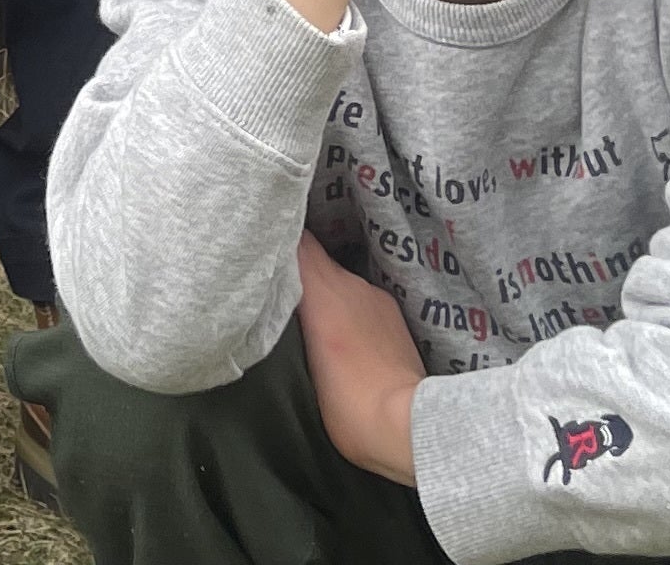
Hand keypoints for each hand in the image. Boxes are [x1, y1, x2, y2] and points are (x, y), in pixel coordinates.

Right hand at [294, 235, 422, 484]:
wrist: (407, 427)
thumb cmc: (349, 404)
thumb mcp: (302, 365)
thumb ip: (287, 324)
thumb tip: (276, 300)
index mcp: (324, 289)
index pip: (299, 241)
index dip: (280, 242)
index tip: (262, 252)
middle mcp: (352, 284)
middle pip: (316, 259)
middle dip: (296, 271)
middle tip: (275, 291)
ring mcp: (376, 300)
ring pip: (339, 282)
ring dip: (323, 295)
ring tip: (309, 322)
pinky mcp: (394, 319)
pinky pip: (360, 301)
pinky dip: (347, 311)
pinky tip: (342, 338)